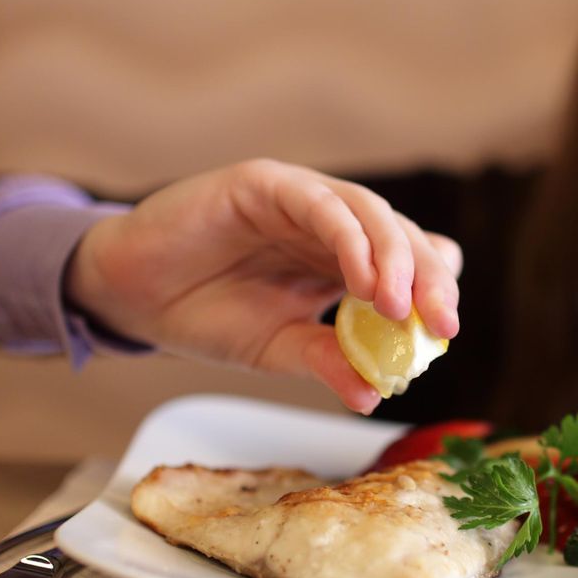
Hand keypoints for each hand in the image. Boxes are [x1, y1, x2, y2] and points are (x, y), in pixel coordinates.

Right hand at [64, 159, 461, 413]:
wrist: (132, 295)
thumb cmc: (206, 314)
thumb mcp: (277, 348)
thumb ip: (326, 360)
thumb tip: (374, 394)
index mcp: (341, 261)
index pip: (408, 266)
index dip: (433, 291)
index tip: (445, 335)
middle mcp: (330, 225)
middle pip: (402, 237)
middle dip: (427, 279)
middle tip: (441, 324)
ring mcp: (300, 199)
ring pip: (369, 214)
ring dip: (394, 259)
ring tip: (401, 307)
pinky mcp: (265, 183)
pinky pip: (319, 203)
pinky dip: (348, 239)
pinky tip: (363, 280)